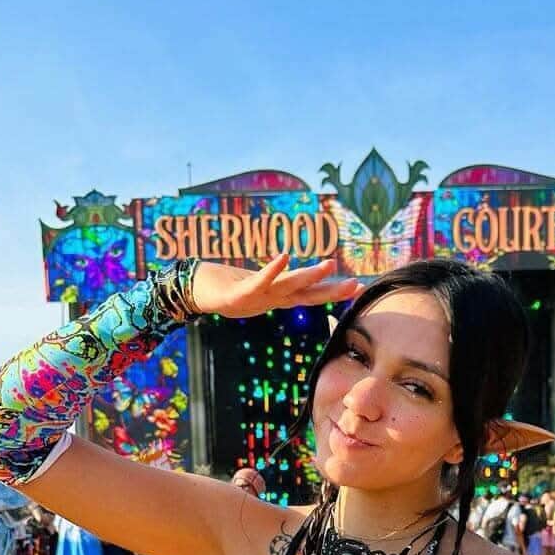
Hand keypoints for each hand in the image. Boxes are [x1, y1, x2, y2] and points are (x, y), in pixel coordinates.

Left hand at [186, 253, 361, 318]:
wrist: (196, 292)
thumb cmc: (227, 286)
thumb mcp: (255, 285)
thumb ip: (273, 281)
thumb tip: (288, 273)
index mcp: (278, 296)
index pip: (312, 294)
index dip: (334, 292)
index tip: (358, 287)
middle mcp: (272, 298)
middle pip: (306, 293)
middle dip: (331, 290)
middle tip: (354, 284)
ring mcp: (257, 297)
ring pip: (288, 286)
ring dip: (308, 276)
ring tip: (327, 265)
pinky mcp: (240, 293)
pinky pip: (260, 279)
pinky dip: (273, 269)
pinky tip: (285, 256)